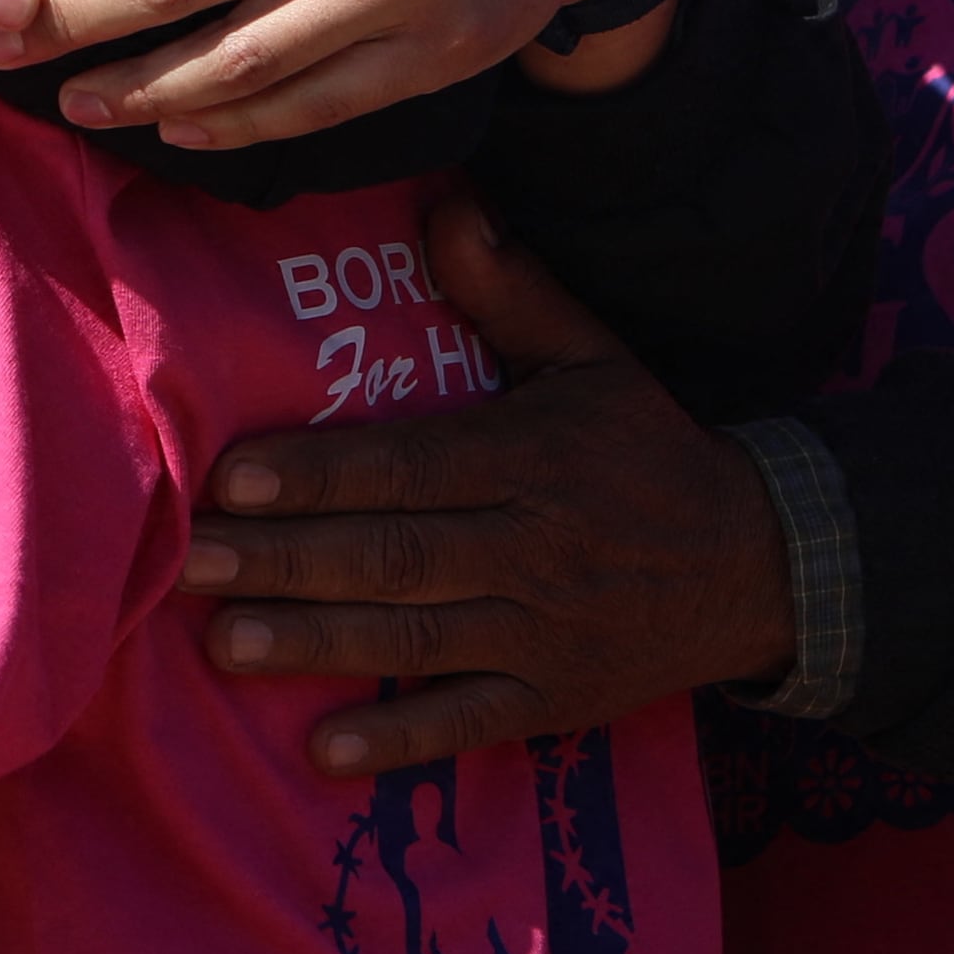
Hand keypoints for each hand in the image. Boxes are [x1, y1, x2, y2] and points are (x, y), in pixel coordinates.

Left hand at [180, 201, 794, 773]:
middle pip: (395, 554)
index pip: (409, 465)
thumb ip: (512, 290)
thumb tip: (447, 202)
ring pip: (416, 638)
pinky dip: (400, 739)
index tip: (231, 480)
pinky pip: (471, 722)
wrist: (761, 566)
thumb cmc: (648, 452)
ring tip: (226, 642)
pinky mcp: (556, 699)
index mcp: (531, 455)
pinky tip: (324, 751)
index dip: (320, 475)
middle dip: (288, 560)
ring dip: (317, 644)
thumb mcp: (594, 358)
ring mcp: (544, 631)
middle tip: (192, 563)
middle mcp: (533, 544)